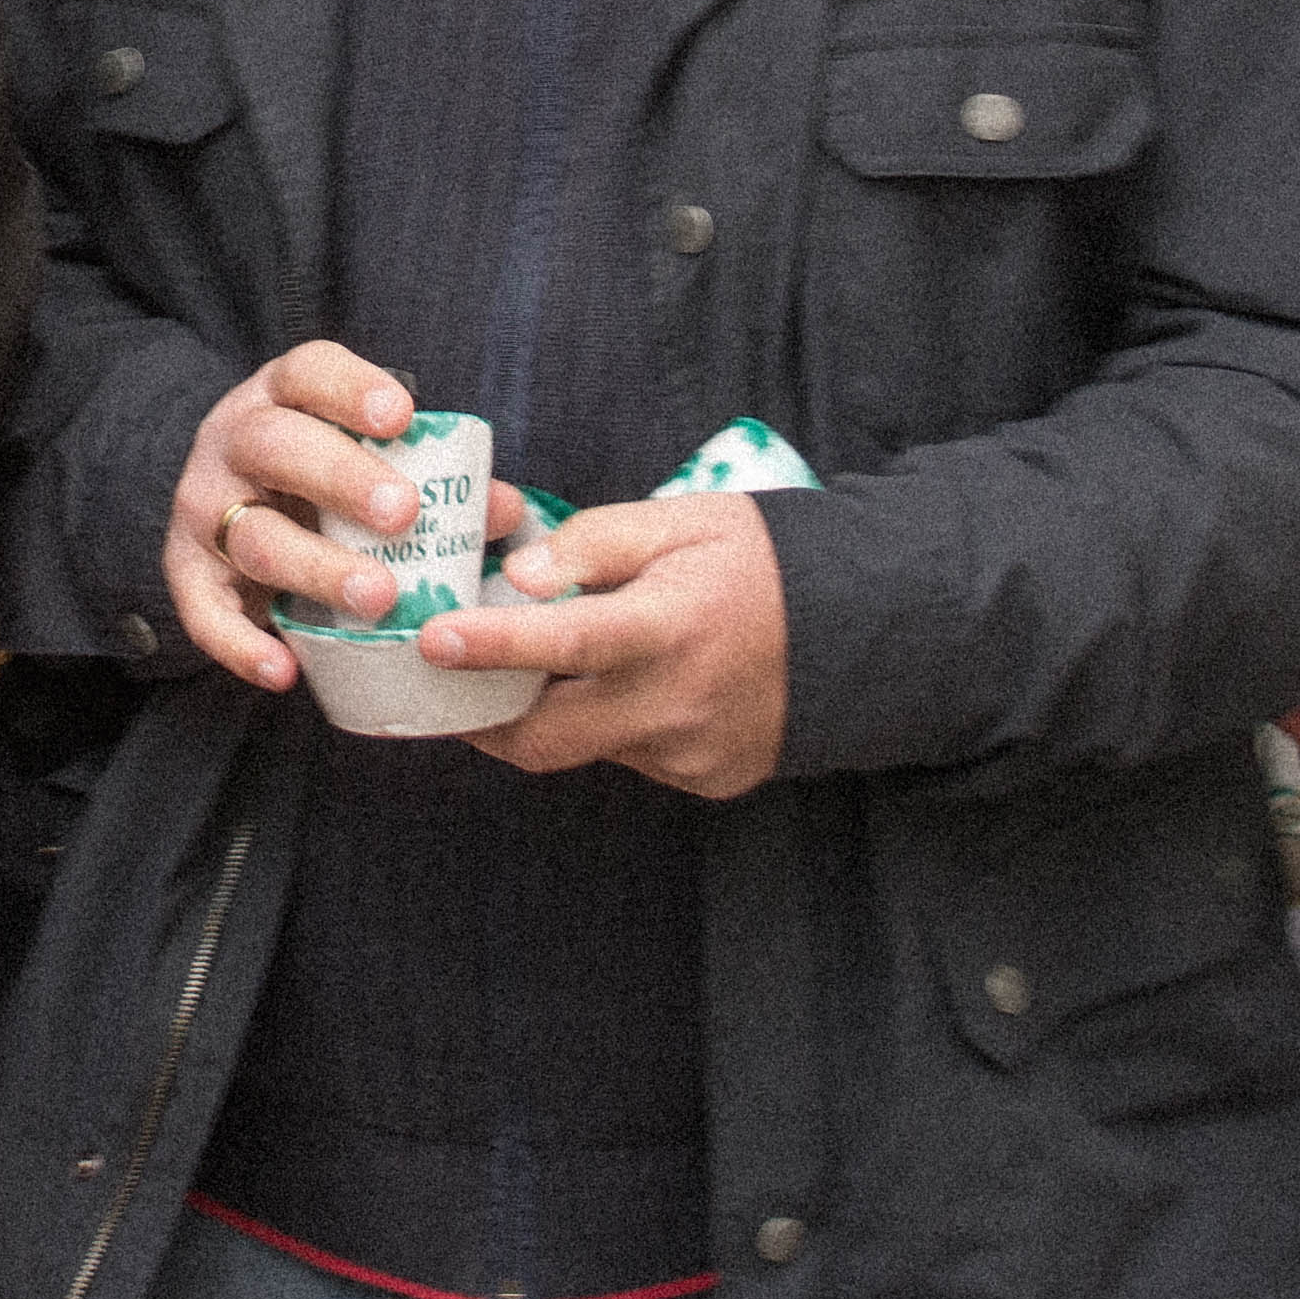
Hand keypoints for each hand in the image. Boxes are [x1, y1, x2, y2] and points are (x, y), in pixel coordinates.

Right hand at [155, 341, 531, 684]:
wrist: (218, 501)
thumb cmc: (313, 477)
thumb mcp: (359, 456)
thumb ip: (430, 476)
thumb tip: (502, 509)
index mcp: (281, 399)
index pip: (308, 374)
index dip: (351, 390)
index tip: (402, 416)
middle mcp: (234, 444)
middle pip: (275, 447)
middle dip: (341, 478)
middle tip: (404, 513)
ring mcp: (204, 510)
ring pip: (252, 535)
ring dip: (316, 567)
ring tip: (379, 597)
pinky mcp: (186, 574)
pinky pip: (204, 612)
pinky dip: (241, 645)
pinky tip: (285, 671)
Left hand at [448, 490, 788, 798]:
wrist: (865, 629)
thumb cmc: (763, 563)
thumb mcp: (684, 520)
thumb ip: (596, 542)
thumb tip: (522, 577)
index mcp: (671, 626)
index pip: (566, 642)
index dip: (494, 645)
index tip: (434, 640)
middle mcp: (677, 703)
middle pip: (547, 737)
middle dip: (482, 721)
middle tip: (449, 690)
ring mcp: (691, 752)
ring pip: (588, 746)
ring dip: (562, 711)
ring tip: (572, 662)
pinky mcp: (705, 778)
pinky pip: (633, 757)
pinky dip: (615, 724)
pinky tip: (643, 685)